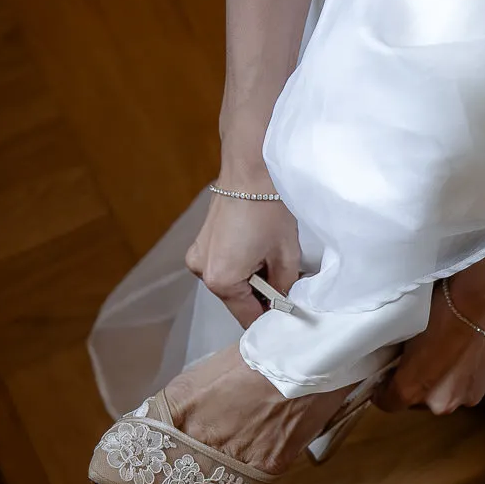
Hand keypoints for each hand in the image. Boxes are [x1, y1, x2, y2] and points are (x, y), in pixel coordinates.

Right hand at [185, 187, 300, 328]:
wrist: (250, 167)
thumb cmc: (268, 206)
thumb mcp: (286, 255)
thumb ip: (284, 287)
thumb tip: (282, 299)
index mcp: (222, 280)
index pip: (248, 316)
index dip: (270, 316)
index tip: (286, 312)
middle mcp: (202, 272)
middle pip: (236, 299)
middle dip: (260, 295)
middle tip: (284, 281)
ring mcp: (197, 255)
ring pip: (230, 282)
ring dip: (249, 279)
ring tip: (270, 258)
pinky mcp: (200, 242)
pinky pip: (222, 264)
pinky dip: (239, 263)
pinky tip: (256, 247)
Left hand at [375, 275, 484, 414]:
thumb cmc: (443, 309)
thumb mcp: (408, 332)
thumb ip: (402, 357)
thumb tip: (400, 359)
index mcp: (412, 390)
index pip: (388, 402)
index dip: (384, 389)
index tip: (386, 376)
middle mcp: (439, 403)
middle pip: (419, 401)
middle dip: (417, 384)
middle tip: (419, 359)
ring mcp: (467, 397)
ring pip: (446, 394)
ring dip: (443, 381)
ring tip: (448, 354)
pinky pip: (468, 385)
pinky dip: (465, 374)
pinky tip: (468, 351)